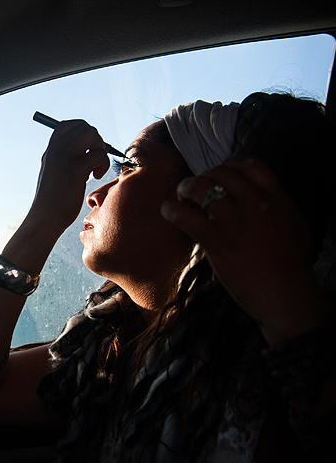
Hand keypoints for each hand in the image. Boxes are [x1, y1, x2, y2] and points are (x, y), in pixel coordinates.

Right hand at [29, 120, 110, 234]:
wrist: (45, 218)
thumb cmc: (53, 201)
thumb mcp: (54, 174)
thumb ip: (64, 160)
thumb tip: (86, 152)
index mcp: (51, 150)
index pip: (67, 125)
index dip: (83, 131)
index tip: (87, 149)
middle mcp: (56, 150)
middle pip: (84, 127)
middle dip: (96, 140)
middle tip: (95, 159)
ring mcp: (65, 157)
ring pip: (92, 135)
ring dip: (100, 149)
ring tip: (96, 168)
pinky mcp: (75, 169)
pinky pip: (99, 154)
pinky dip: (103, 164)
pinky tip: (96, 177)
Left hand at [160, 156, 328, 343]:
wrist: (288, 298)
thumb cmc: (291, 266)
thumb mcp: (294, 224)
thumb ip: (275, 205)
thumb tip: (254, 193)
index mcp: (278, 199)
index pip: (250, 164)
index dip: (228, 165)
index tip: (218, 175)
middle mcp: (258, 206)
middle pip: (220, 173)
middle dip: (202, 177)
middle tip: (195, 191)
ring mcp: (237, 224)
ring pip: (201, 188)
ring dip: (185, 189)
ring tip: (182, 199)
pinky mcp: (219, 243)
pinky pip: (187, 217)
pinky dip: (172, 210)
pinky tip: (169, 212)